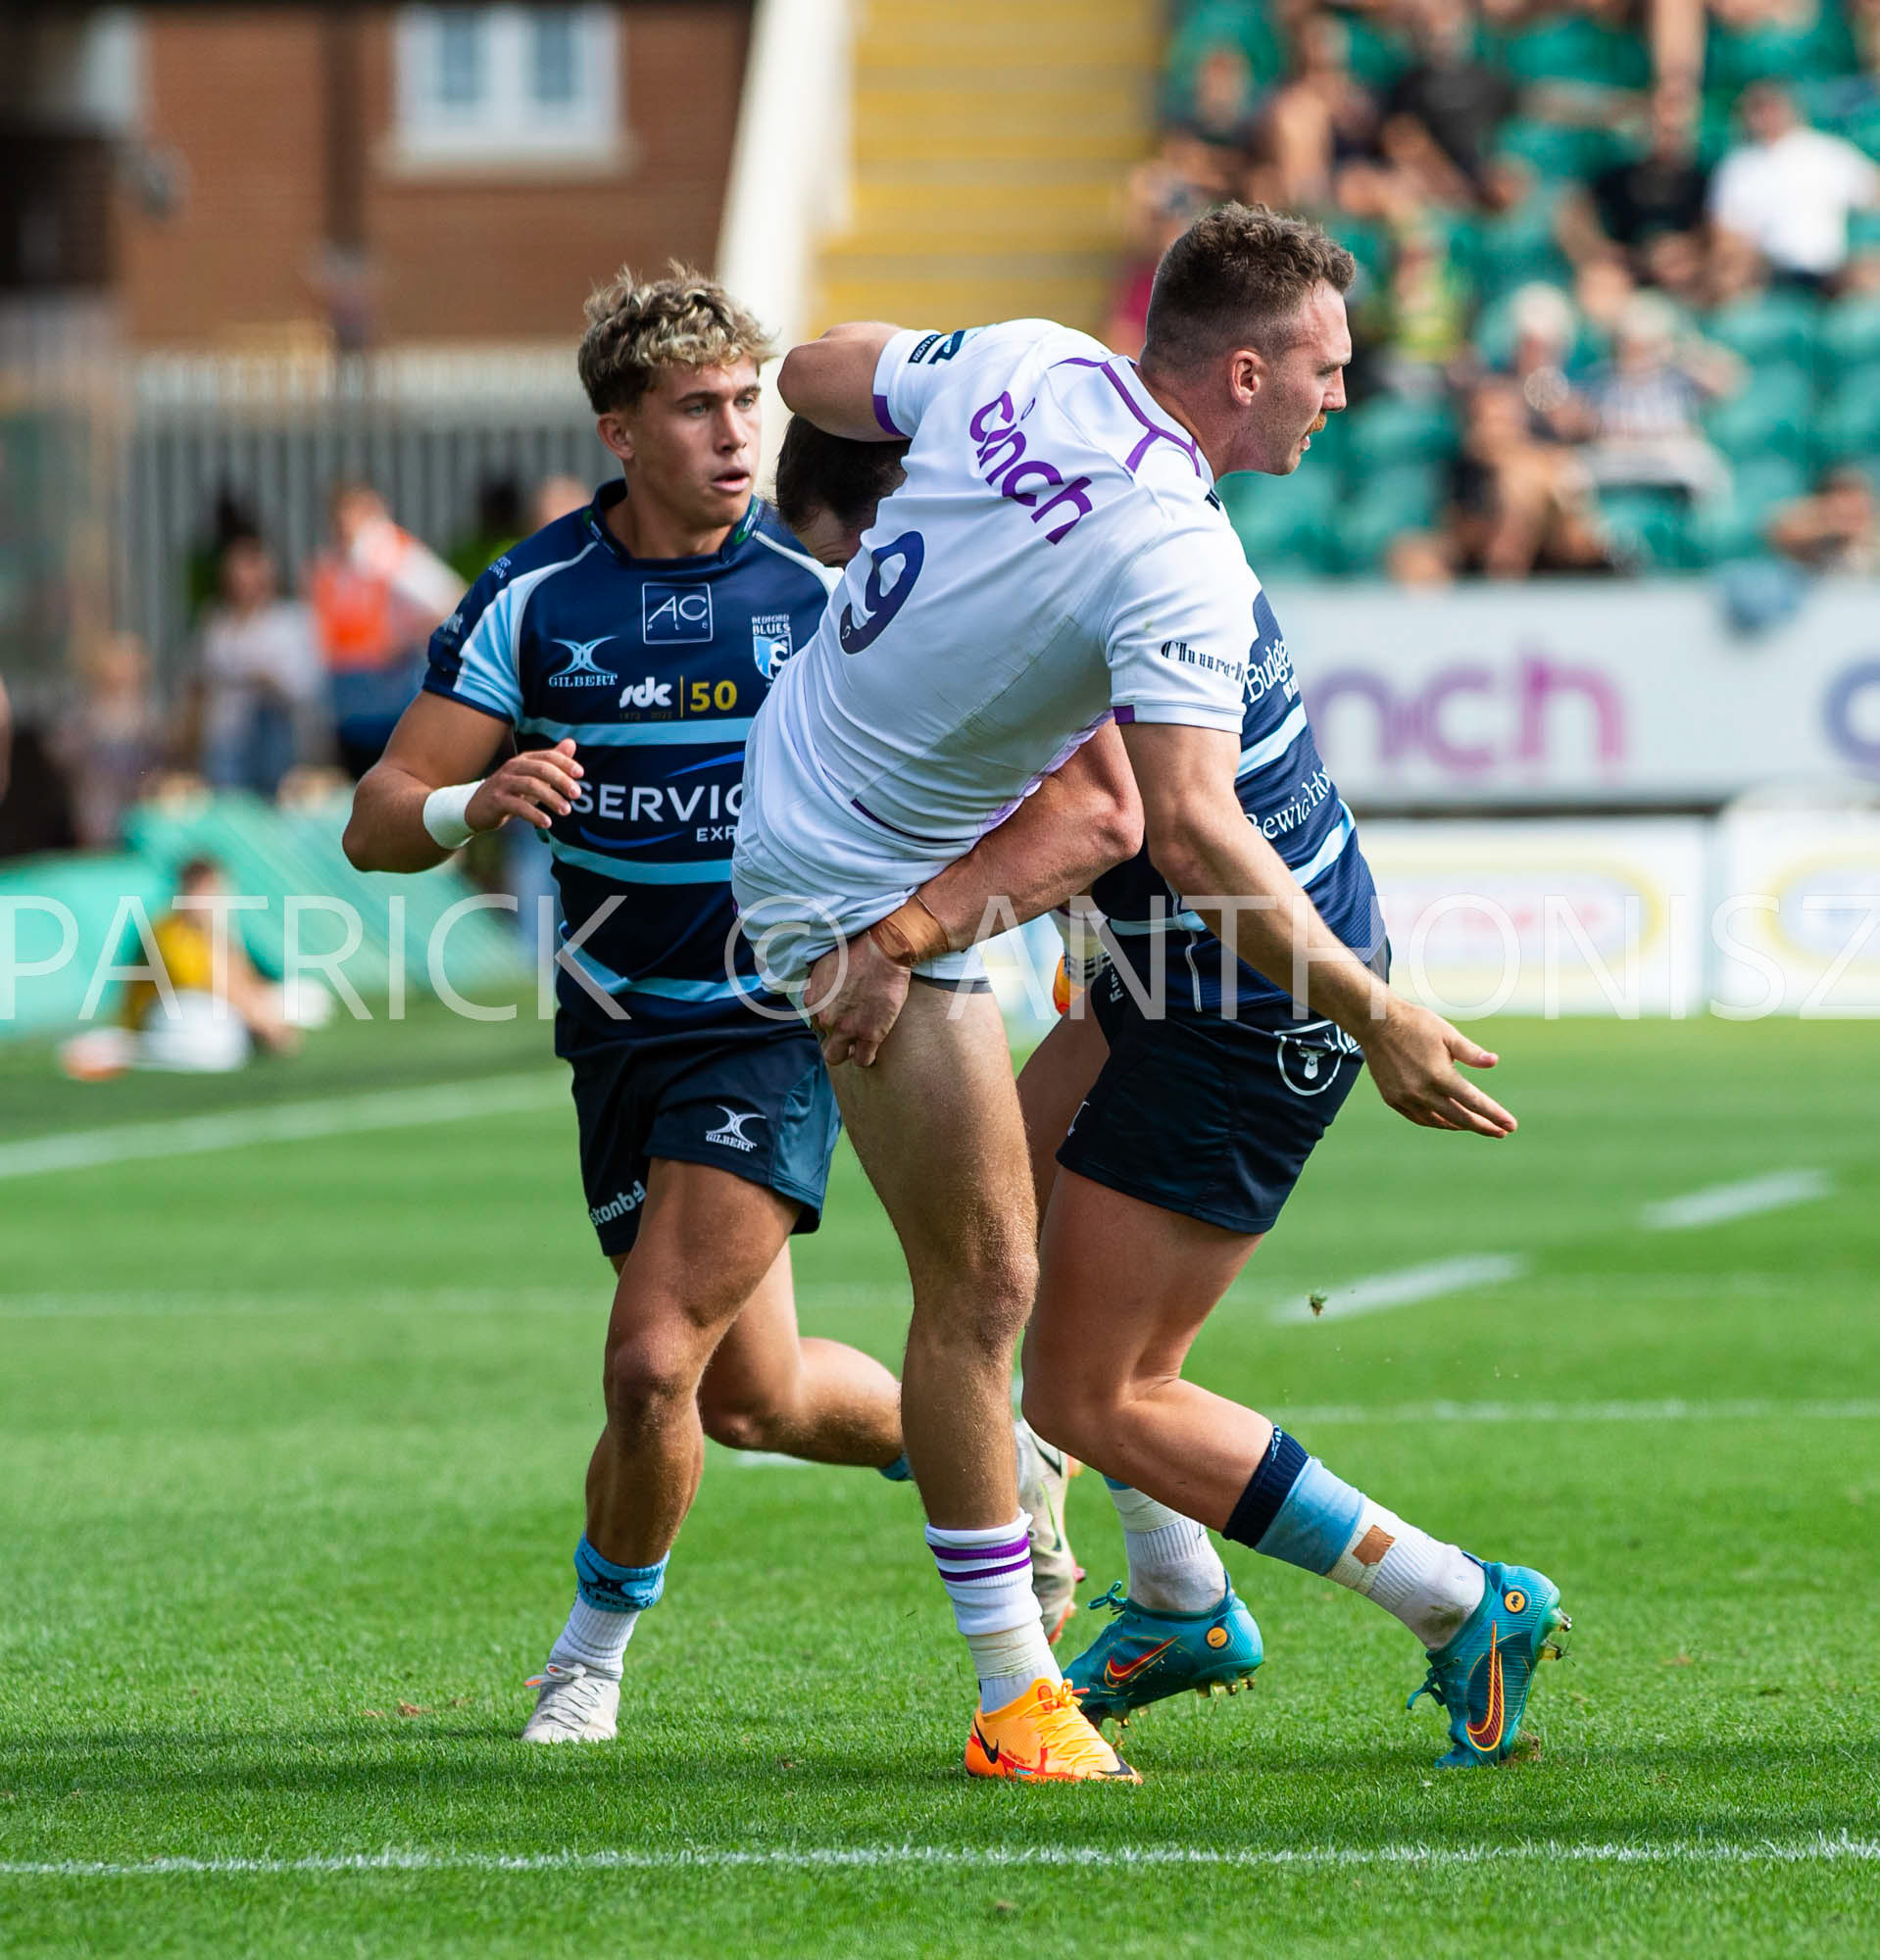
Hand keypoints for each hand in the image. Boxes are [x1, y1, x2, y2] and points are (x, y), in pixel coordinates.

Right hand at [465, 738, 581, 831]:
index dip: (565, 763)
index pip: (548, 756)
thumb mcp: (533, 776)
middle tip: (577, 794)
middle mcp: (513, 767)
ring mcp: (503, 783)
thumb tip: (572, 742)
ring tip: (566, 810)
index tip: (581, 774)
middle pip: (541, 769)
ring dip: (551, 798)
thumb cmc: (511, 791)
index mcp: (524, 760)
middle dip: (561, 780)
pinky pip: (518, 806)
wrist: (478, 808)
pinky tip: (547, 823)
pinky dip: (534, 814)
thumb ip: (552, 761)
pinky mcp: (496, 800)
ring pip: (531, 785)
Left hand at [805, 931, 911, 1067]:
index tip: (842, 1017)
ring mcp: (847, 1029)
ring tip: (859, 1045)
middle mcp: (825, 1019)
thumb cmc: (856, 951)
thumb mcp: (824, 964)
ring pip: (837, 1056)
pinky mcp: (870, 1035)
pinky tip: (872, 1050)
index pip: (815, 1023)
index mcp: (813, 1002)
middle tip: (850, 1032)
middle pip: (825, 1042)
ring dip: (848, 1052)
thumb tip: (817, 990)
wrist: (882, 951)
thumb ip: (817, 984)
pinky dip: (866, 1058)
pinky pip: (863, 1060)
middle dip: (836, 1040)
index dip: (830, 1022)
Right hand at [1357, 997, 1516, 1138]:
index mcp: (1439, 1075)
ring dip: (1459, 1125)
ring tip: (1475, 1125)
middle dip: (1482, 1126)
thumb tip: (1494, 1062)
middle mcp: (1421, 1091)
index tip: (1510, 1126)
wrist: (1376, 1023)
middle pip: (1459, 1117)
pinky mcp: (1392, 1099)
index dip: (1494, 1115)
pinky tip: (1446, 1120)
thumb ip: (1471, 1053)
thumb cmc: (1416, 1024)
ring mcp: (1405, 1098)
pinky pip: (1419, 1118)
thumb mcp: (1448, 1034)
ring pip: (1438, 1121)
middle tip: (1500, 1131)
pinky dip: (1436, 1122)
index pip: (1473, 1102)